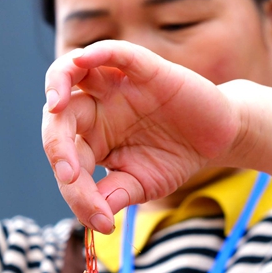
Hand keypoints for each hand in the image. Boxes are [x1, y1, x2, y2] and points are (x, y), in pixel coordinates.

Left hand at [42, 40, 242, 232]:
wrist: (215, 140)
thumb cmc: (173, 159)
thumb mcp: (141, 185)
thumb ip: (114, 196)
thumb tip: (95, 220)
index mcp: (88, 138)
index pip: (66, 159)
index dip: (75, 191)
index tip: (99, 219)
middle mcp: (95, 108)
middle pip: (59, 117)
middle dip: (56, 146)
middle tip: (69, 175)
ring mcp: (115, 85)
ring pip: (71, 71)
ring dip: (56, 83)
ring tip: (56, 106)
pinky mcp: (142, 68)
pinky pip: (114, 52)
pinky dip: (98, 52)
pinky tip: (84, 60)